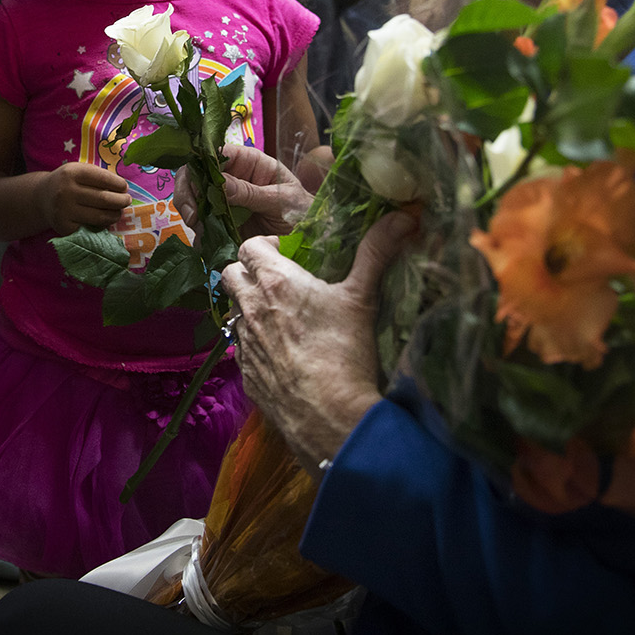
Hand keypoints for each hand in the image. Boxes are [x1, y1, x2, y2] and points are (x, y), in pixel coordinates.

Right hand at [39, 162, 132, 234]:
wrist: (42, 198)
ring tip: (118, 211)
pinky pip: (92, 228)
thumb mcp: (78, 170)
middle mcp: (66, 191)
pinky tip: (105, 219)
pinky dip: (103, 225)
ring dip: (115, 214)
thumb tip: (123, 189)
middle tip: (127, 200)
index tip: (125, 187)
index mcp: (72, 173)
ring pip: (100, 216)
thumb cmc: (68, 182)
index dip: (118, 184)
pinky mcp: (65, 227)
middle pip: (104, 199)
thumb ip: (99, 176)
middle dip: (121, 200)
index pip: (103, 179)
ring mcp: (64, 211)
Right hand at [172, 144, 314, 238]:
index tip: (197, 190)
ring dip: (192, 216)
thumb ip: (251, 192)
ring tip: (203, 233)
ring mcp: (224, 200)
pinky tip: (206, 244)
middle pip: (195, 175)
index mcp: (247, 162)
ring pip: (194, 200)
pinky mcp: (222, 221)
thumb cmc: (300, 209)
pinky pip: (202, 224)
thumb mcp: (280, 199)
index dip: (199, 167)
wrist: (309, 237)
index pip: (213, 154)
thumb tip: (219, 184)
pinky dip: (199, 235)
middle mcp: (231, 177)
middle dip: (187, 194)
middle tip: (193, 217)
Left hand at [220, 211, 418, 471]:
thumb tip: (403, 217)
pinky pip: (240, 347)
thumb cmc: (344, 351)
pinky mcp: (245, 374)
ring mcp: (244, 343)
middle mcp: (250, 308)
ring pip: (232, 310)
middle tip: (278, 281)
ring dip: (248, 306)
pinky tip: (280, 352)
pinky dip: (253, 341)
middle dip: (248, 272)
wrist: (328, 416)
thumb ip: (376, 253)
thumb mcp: (362, 297)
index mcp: (274, 282)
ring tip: (279, 315)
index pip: (249, 246)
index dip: (265, 246)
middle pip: (230, 274)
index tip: (288, 254)